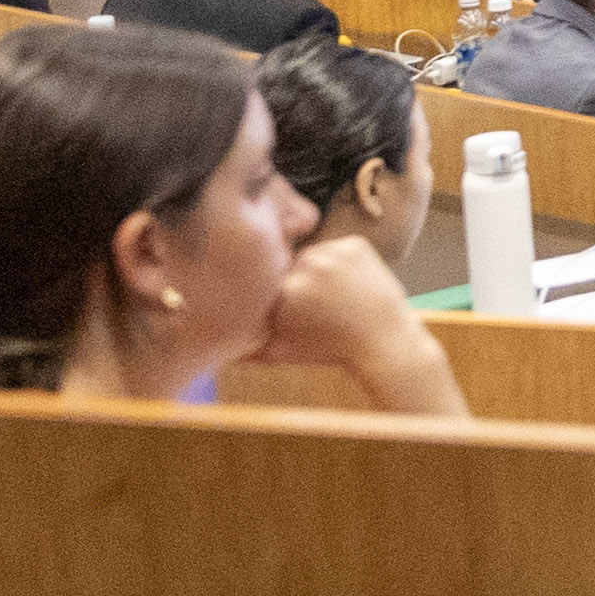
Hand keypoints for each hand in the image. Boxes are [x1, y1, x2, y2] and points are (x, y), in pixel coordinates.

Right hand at [249, 235, 465, 417]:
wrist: (383, 342)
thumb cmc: (328, 349)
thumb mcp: (278, 351)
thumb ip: (242, 343)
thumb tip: (211, 341)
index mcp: (282, 292)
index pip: (265, 279)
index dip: (274, 295)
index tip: (287, 308)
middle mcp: (305, 267)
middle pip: (287, 264)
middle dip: (294, 280)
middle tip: (316, 303)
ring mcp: (332, 253)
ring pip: (311, 254)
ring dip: (317, 269)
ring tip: (334, 295)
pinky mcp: (354, 244)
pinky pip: (337, 246)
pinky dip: (341, 261)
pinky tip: (349, 284)